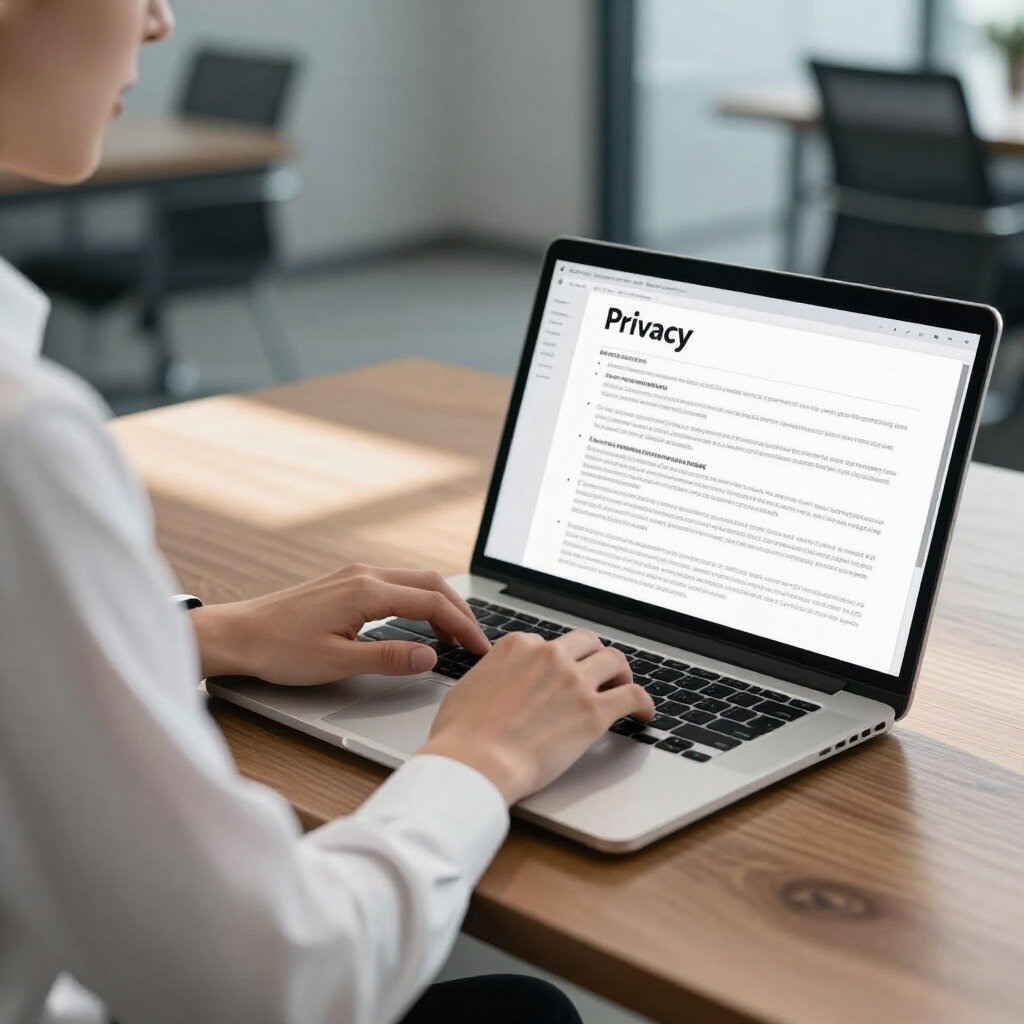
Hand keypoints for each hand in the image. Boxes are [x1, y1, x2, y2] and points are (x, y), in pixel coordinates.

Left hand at [190, 564, 489, 685]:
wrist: (238, 634)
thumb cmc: (279, 649)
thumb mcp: (337, 662)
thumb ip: (388, 658)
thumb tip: (430, 656)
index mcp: (367, 591)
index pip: (432, 604)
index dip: (463, 627)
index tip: (480, 650)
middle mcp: (365, 574)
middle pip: (431, 584)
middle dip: (460, 612)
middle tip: (476, 642)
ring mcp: (355, 575)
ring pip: (414, 581)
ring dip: (440, 605)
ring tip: (455, 636)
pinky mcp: (346, 583)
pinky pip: (397, 585)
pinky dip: (419, 601)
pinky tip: (420, 624)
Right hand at [421, 630, 654, 803]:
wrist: (475, 762)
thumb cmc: (462, 735)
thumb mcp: (468, 686)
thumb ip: (492, 674)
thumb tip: (497, 681)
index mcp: (518, 646)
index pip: (550, 643)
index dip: (558, 660)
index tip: (562, 674)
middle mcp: (549, 655)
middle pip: (587, 643)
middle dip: (594, 657)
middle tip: (598, 675)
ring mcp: (573, 681)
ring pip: (614, 661)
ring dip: (620, 674)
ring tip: (622, 689)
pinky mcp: (593, 712)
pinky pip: (632, 696)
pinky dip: (643, 702)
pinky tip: (643, 714)